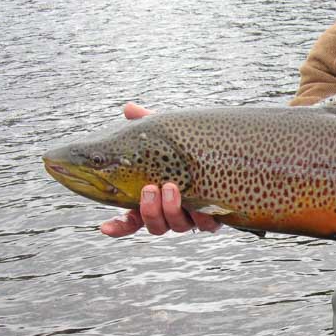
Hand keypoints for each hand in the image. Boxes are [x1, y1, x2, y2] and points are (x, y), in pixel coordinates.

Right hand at [99, 103, 219, 237]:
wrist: (231, 154)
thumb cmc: (190, 148)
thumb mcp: (170, 137)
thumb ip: (149, 126)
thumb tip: (129, 108)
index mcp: (155, 199)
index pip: (131, 219)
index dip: (118, 226)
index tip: (105, 227)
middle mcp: (172, 213)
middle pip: (154, 225)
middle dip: (149, 210)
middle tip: (151, 188)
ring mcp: (193, 217)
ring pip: (177, 227)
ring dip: (172, 210)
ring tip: (172, 188)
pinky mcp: (215, 218)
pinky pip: (207, 225)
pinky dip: (202, 218)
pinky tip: (201, 206)